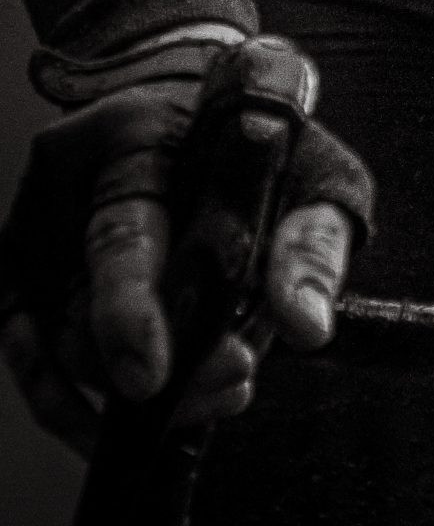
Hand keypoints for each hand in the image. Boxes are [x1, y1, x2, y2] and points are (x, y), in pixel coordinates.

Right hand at [0, 34, 372, 456]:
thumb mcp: (310, 170)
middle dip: (147, 364)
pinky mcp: (21, 272)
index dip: (131, 311)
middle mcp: (69, 185)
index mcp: (137, 139)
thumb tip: (306, 324)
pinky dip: (75, 403)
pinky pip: (33, 359)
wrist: (193, 106)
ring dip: (129, 392)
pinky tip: (130, 419)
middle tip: (225, 381)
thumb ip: (312, 242)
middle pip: (80, 306)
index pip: (122, 234)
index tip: (152, 375)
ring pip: (59, 343)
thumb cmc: (255, 142)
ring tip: (215, 388)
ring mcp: (36, 233)